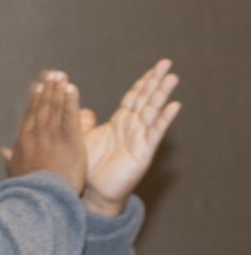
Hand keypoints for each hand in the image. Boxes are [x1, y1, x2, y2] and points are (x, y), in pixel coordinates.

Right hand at [0, 71, 85, 193]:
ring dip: (58, 89)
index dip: (34, 100)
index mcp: (23, 141)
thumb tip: (3, 152)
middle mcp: (36, 133)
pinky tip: (72, 88)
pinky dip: (71, 100)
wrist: (42, 196)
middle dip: (47, 88)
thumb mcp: (14, 173)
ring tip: (61, 76)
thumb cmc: (28, 188)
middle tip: (51, 74)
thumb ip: (10, 160)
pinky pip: (70, 114)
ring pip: (55, 106)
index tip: (36, 87)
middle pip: (42, 106)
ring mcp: (53, 134)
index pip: (30, 115)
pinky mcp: (70, 138)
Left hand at [79, 59, 180, 215]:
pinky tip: (174, 105)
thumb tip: (80, 108)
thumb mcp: (84, 137)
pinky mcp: (143, 152)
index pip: (134, 97)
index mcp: (120, 123)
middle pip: (146, 100)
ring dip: (162, 94)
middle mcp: (132, 128)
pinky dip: (164, 119)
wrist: (93, 191)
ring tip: (172, 77)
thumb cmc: (89, 166)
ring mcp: (140, 139)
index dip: (143, 82)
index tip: (153, 67)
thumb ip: (84, 122)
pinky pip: (154, 133)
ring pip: (152, 112)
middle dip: (155, 81)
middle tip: (166, 63)